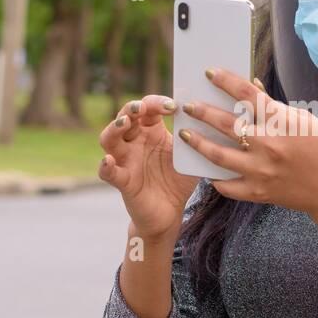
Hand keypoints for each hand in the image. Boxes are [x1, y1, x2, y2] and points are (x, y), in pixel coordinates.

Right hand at [98, 94, 198, 239]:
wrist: (170, 214)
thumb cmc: (178, 180)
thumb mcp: (188, 156)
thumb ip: (195, 137)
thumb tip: (212, 116)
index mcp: (151, 131)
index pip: (148, 108)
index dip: (157, 103)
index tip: (174, 105)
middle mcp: (135, 142)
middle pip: (125, 116)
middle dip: (131, 108)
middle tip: (142, 107)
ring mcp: (125, 160)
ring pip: (109, 139)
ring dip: (114, 127)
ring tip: (124, 123)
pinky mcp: (123, 181)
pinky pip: (108, 172)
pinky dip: (105, 166)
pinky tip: (108, 160)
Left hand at [178, 67, 317, 225]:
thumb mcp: (304, 120)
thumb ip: (274, 106)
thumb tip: (250, 88)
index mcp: (281, 122)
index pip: (246, 95)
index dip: (226, 80)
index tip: (210, 72)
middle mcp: (268, 145)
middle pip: (226, 123)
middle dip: (202, 112)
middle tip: (188, 105)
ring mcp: (261, 171)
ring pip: (218, 155)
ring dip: (198, 142)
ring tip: (185, 134)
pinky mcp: (258, 192)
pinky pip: (227, 185)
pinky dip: (215, 178)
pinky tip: (206, 169)